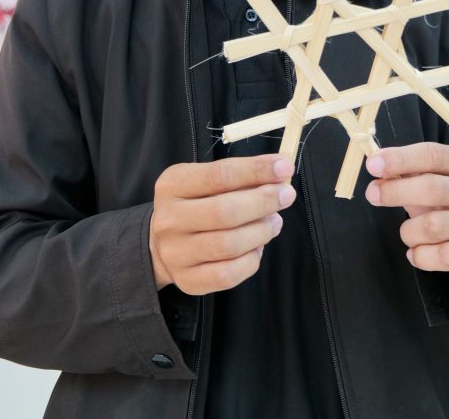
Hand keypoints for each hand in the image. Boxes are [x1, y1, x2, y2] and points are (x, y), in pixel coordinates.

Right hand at [149, 154, 295, 294]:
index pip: (220, 175)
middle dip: (264, 201)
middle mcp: (169, 219)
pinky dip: (251, 259)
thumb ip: (239, 177)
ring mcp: (175, 253)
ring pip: (229, 245)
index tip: (284, 167)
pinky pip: (229, 274)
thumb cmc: (194, 204)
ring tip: (274, 221)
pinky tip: (257, 246)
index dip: (256, 170)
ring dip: (261, 231)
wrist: (161, 243)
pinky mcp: (187, 280)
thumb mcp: (205, 180)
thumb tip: (279, 173)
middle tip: (286, 195)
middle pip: (225, 212)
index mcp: (173, 185)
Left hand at [365, 143, 448, 280]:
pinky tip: (416, 252)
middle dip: (396, 191)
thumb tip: (377, 166)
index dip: (400, 159)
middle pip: (434, 188)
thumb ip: (406, 171)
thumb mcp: (429, 179)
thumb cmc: (444, 201)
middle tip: (372, 195)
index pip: (433, 155)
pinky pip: (443, 256)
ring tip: (407, 233)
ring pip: (434, 226)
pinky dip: (421, 256)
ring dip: (408, 231)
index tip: (372, 165)